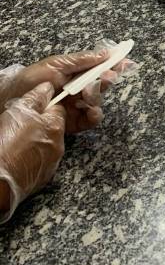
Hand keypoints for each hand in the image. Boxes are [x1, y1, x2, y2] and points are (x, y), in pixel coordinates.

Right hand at [0, 82, 65, 221]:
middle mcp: (58, 144)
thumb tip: (47, 88)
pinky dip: (33, 157)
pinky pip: (41, 160)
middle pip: (53, 127)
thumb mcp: (18, 111)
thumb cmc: (6, 145)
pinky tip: (18, 156)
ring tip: (16, 142)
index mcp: (55, 126)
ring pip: (47, 144)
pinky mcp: (44, 176)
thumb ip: (36, 97)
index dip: (44, 106)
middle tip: (19, 126)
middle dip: (39, 124)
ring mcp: (52, 162)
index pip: (58, 108)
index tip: (31, 109)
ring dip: (36, 141)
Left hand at [3, 48, 132, 133]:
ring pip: (99, 101)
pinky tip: (91, 110)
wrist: (10, 102)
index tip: (126, 60)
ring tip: (87, 93)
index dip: (114, 64)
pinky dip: (94, 115)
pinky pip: (91, 120)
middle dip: (107, 79)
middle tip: (108, 76)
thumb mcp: (56, 64)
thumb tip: (106, 53)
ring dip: (98, 96)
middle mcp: (77, 89)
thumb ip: (82, 59)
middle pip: (102, 84)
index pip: (99, 67)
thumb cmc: (30, 80)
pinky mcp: (73, 123)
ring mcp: (76, 106)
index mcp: (74, 72)